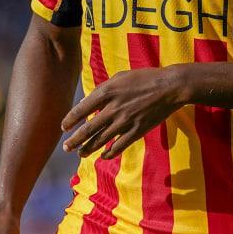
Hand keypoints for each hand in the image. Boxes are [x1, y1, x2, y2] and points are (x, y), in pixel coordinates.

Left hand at [60, 66, 186, 159]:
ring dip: (88, 148)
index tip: (64, 127)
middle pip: (88, 129)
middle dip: (75, 140)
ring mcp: (125, 121)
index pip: (81, 109)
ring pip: (101, 140)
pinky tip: (103, 156)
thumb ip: (102, 90)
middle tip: (66, 148)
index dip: (70, 120)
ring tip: (80, 153)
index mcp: (107, 92)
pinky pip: (119, 146)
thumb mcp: (119, 77)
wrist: (169, 87)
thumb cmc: (144, 78)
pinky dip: (110, 153)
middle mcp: (113, 108)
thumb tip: (86, 103)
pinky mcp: (137, 131)